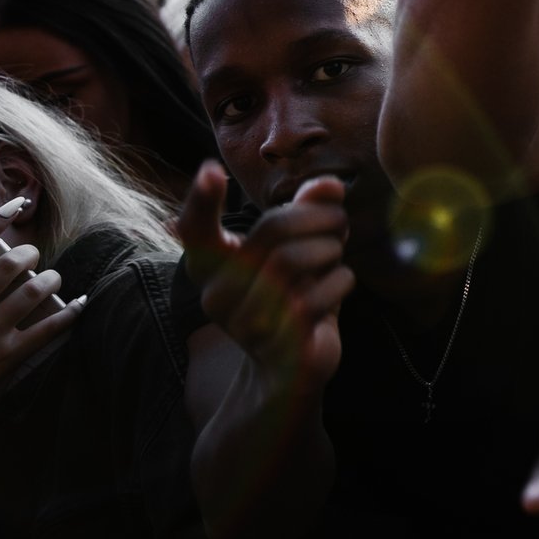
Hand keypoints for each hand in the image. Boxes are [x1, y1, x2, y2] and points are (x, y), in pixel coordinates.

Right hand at [0, 201, 85, 418]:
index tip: (14, 206)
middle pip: (9, 264)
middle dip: (27, 253)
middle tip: (31, 255)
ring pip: (33, 291)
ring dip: (50, 280)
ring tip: (52, 280)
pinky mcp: (7, 357)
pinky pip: (50, 327)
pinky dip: (71, 312)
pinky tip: (81, 304)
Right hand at [174, 163, 353, 393]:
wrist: (290, 367)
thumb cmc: (294, 294)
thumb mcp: (299, 248)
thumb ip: (309, 211)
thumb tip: (329, 185)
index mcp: (212, 266)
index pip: (196, 230)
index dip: (200, 200)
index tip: (210, 170)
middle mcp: (217, 293)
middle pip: (275, 228)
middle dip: (321, 217)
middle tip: (340, 222)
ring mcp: (243, 320)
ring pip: (299, 258)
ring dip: (332, 249)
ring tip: (335, 256)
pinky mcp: (277, 341)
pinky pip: (321, 290)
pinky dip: (341, 280)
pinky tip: (337, 287)